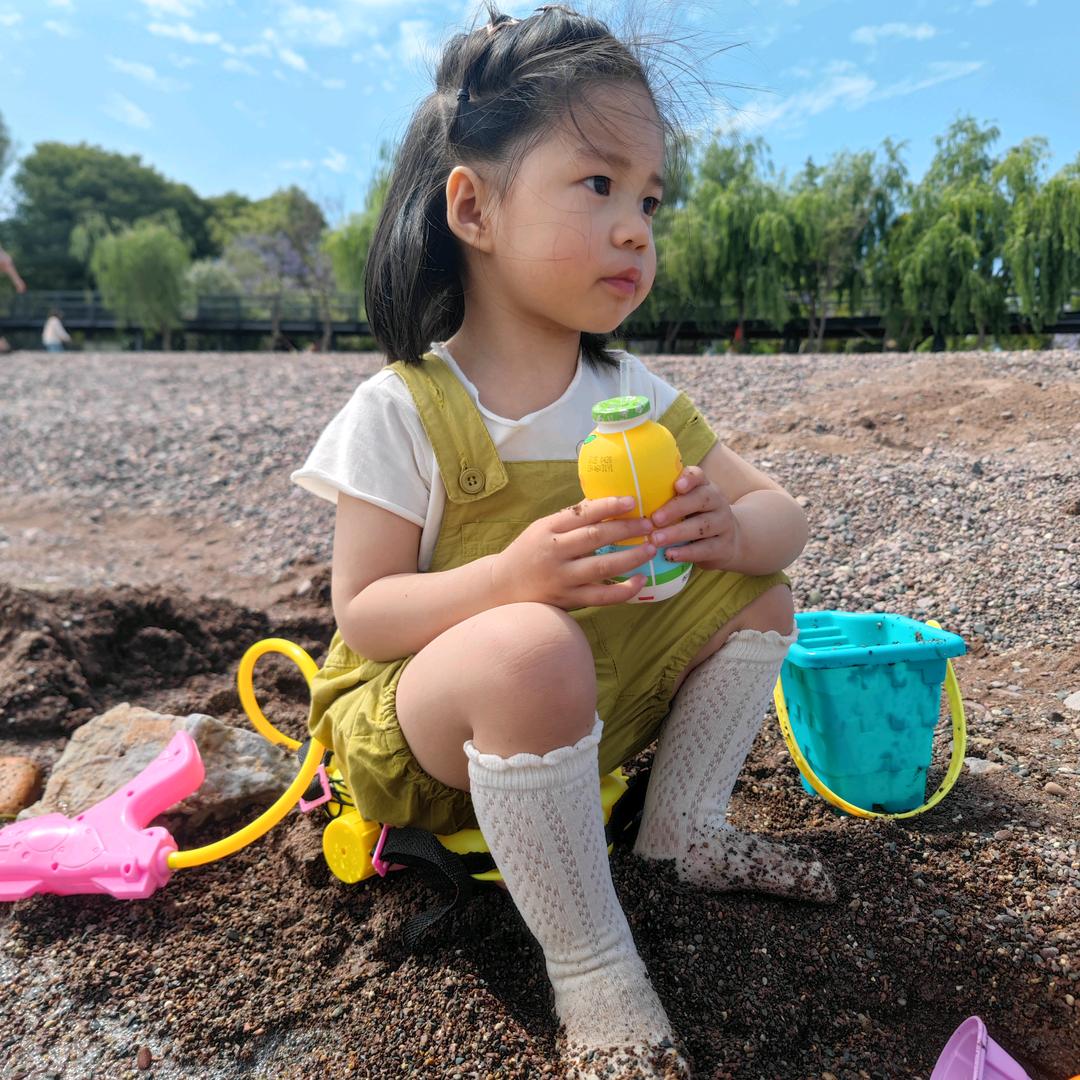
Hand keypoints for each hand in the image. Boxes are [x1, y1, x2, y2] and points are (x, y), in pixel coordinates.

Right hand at [491, 496, 655, 608]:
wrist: (501, 587)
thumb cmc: (529, 553)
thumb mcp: (543, 528)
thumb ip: (571, 517)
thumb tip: (605, 499)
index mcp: (548, 529)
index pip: (582, 514)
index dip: (609, 506)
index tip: (632, 501)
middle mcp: (554, 552)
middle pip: (595, 538)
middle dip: (626, 529)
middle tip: (650, 524)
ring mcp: (561, 578)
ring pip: (602, 566)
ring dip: (630, 557)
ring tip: (650, 548)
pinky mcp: (567, 600)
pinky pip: (600, 596)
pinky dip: (623, 590)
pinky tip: (641, 581)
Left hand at [648, 466, 740, 568]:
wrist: (727, 542)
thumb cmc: (693, 519)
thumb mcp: (685, 504)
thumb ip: (663, 498)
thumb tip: (620, 497)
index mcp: (704, 487)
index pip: (699, 476)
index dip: (689, 478)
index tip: (677, 486)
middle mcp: (716, 502)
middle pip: (701, 500)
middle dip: (676, 508)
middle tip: (655, 519)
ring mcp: (723, 524)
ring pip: (702, 526)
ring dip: (677, 533)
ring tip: (656, 539)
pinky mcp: (723, 547)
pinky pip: (705, 549)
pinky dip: (686, 553)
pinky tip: (670, 555)